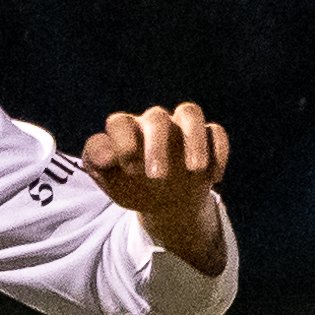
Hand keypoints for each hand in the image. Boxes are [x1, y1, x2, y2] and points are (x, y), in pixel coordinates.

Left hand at [83, 102, 231, 275]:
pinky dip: (218, 152)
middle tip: (156, 177)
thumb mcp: (109, 179)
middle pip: (156, 118)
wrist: (163, 201)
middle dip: (157, 146)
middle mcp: (154, 124)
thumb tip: (105, 155)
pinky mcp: (207, 139)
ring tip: (195, 169)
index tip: (126, 160)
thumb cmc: (130, 186)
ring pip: (190, 113)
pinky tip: (213, 178)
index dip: (121, 138)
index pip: (120, 122)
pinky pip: (215, 133)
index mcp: (126, 130)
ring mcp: (182, 129)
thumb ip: (96, 162)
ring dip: (194, 139)